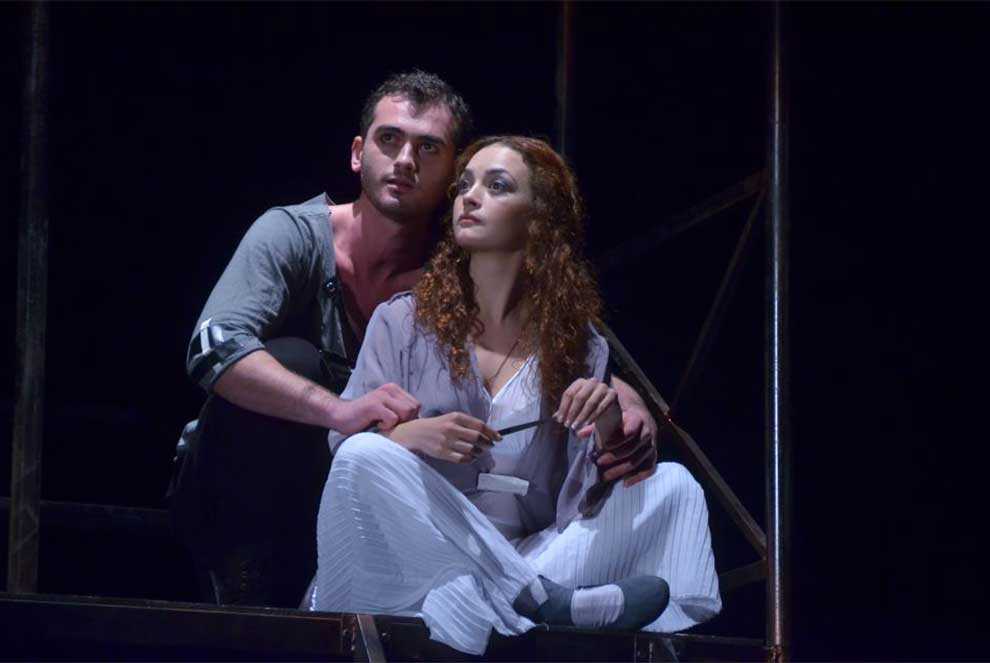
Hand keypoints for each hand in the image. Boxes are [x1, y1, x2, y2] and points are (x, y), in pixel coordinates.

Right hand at [329, 383, 419, 433]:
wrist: (339, 416)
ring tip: (382, 423)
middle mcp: (390, 389)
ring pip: (406, 413)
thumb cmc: (364, 418)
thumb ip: (400, 412)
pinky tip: (375, 425)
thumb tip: (419, 424)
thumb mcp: (386, 411)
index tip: (394, 423)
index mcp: (394, 390)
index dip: (409, 419)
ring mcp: (382, 396)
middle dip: (404, 421)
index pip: (416, 405)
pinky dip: (386, 427)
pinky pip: (393, 419)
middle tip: (388, 424)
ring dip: (395, 423)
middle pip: (413, 409)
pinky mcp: (374, 405)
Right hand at [385, 412, 500, 462]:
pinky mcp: (442, 452)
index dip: (491, 432)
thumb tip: (488, 432)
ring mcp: (446, 441)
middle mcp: (452, 428)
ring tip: (479, 452)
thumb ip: (467, 424)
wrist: (415, 432)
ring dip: (479, 452)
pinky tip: (471, 458)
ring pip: (471, 449)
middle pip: (477, 437)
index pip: (479, 425)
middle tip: (490, 445)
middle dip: (487, 443)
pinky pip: (462, 459)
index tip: (499, 437)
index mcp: (456, 417)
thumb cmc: (437, 425)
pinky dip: (470, 459)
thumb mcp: (451, 418)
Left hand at [554, 377, 617, 434]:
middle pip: (579, 397)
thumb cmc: (589, 406)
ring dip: (582, 416)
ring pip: (590, 402)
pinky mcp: (612, 394)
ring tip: (576, 426)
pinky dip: (593, 416)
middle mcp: (592, 381)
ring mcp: (603, 387)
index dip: (563, 408)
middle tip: (568, 425)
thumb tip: (555, 417)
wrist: (610, 408)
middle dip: (572, 412)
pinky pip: (601, 406)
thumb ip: (567, 411)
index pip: (569, 393)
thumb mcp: (577, 408)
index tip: (560, 420)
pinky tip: (587, 424)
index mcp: (580, 382)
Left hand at [594, 408, 657, 486]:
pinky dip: (638, 476)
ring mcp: (652, 443)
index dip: (620, 438)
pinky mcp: (653, 453)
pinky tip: (625, 483)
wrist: (640, 410)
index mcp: (637, 416)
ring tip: (605, 476)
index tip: (606, 445)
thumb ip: (596, 424)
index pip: (632, 427)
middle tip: (599, 462)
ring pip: (640, 459)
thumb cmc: (621, 412)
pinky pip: (650, 467)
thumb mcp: (609, 413)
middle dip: (616, 456)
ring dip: (622, 469)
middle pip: (634, 446)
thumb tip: (579, 433)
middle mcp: (648, 430)